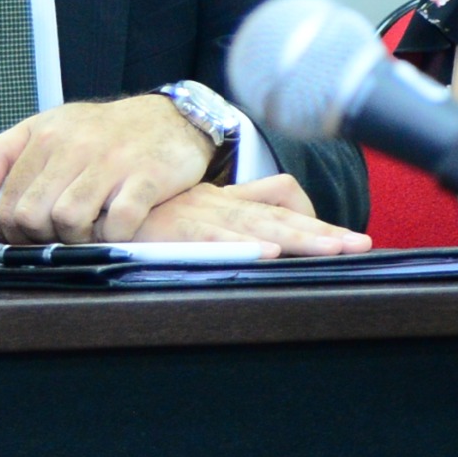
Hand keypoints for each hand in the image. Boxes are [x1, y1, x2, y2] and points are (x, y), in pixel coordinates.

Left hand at [0, 95, 231, 242]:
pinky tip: (119, 225)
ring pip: (69, 220)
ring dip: (78, 237)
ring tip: (91, 228)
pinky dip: (115, 234)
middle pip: (34, 216)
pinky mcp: (147, 178)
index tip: (36, 231)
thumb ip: (0, 154)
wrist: (173, 118)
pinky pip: (118, 223)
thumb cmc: (104, 131)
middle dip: (45, 236)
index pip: (9, 202)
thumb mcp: (47, 128)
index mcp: (45, 136)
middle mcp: (75, 146)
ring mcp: (112, 162)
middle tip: (63, 233)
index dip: (16, 229)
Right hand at [129, 179, 370, 256]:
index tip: (345, 239)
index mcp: (224, 201)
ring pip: (258, 225)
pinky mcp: (176, 230)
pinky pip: (215, 238)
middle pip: (279, 216)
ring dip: (298, 238)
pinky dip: (242, 246)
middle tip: (361, 244)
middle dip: (323, 232)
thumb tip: (266, 247)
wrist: (96, 204)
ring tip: (334, 249)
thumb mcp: (189, 218)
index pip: (277, 203)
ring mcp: (199, 215)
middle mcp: (218, 204)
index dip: (312, 218)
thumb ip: (225, 227)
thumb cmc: (143, 217)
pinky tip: (268, 255)